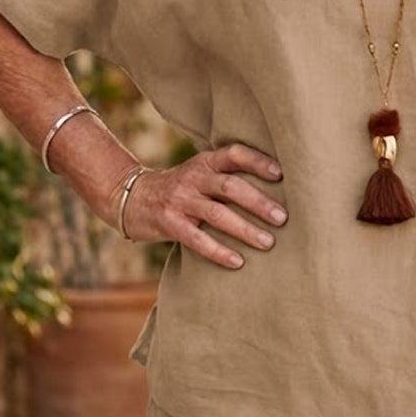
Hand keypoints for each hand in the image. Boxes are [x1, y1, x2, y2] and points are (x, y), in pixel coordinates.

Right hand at [116, 142, 286, 267]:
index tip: (281, 174)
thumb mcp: (200, 173)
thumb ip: (227, 176)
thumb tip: (276, 190)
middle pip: (230, 186)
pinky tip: (237, 262)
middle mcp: (193, 177)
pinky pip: (197, 239)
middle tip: (283, 218)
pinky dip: (218, 251)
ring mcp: (180, 200)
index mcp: (205, 162)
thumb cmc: (181, 189)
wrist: (132, 198)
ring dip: (245, 229)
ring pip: (217, 213)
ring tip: (268, 242)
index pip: (235, 154)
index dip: (258, 161)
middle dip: (259, 202)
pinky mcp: (169, 223)